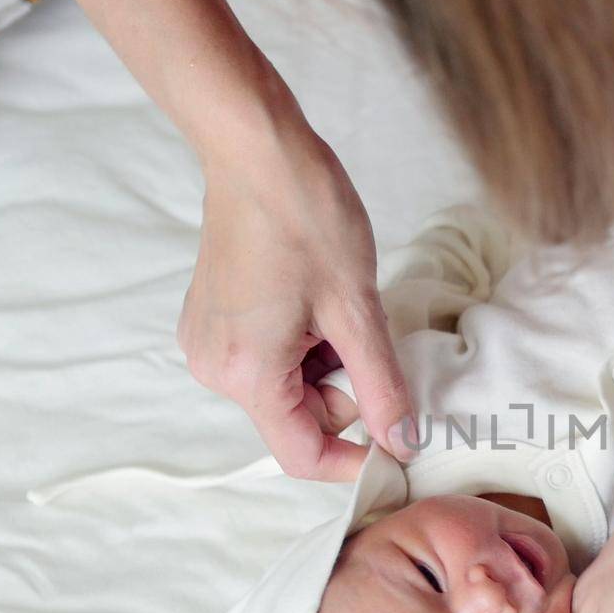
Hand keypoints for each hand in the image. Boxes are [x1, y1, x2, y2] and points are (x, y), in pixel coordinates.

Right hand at [177, 128, 415, 480]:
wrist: (257, 151)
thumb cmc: (306, 218)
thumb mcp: (358, 310)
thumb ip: (382, 386)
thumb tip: (404, 444)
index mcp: (247, 374)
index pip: (303, 455)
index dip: (355, 461)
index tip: (400, 447)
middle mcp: (216, 370)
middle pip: (299, 419)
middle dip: (345, 391)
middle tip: (365, 333)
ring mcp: (209, 344)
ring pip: (288, 388)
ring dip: (327, 363)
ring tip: (336, 305)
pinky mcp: (212, 321)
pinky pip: (270, 359)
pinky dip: (304, 344)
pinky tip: (312, 297)